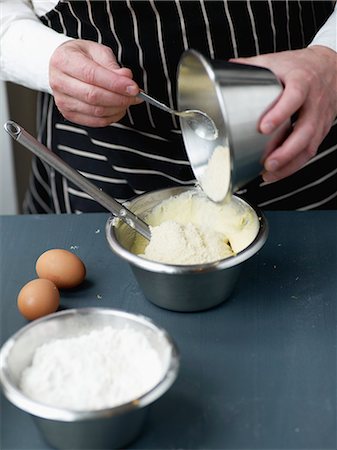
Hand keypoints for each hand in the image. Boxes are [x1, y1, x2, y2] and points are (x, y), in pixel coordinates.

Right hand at [49, 39, 141, 126]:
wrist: (61, 66)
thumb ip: (112, 65)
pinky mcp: (69, 114)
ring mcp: (62, 101)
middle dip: (120, 98)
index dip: (115, 83)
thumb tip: (126, 77)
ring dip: (118, 108)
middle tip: (135, 95)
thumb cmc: (80, 57)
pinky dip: (111, 117)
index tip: (133, 87)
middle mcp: (59, 82)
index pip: (92, 75)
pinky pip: (95, 121)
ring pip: (96, 111)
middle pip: (94, 96)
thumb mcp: (96, 51)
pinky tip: (118, 109)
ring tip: (128, 100)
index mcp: (64, 61)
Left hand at [231, 46, 336, 181]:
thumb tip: (225, 69)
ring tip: (269, 173)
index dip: (280, 113)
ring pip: (309, 145)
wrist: (331, 67)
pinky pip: (309, 151)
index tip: (263, 128)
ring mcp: (319, 118)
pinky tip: (277, 173)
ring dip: (289, 163)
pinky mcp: (320, 131)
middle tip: (268, 163)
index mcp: (302, 81)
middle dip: (287, 150)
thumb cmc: (302, 66)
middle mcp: (314, 102)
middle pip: (306, 130)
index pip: (294, 97)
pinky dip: (293, 165)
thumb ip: (252, 67)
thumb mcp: (277, 61)